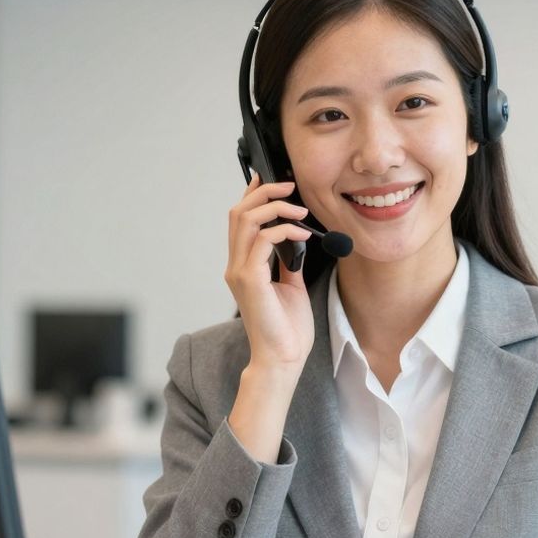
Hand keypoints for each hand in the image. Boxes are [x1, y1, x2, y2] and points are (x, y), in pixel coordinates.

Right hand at [224, 173, 315, 374]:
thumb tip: (296, 240)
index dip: (253, 194)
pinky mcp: (249, 280)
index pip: (241, 220)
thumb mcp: (291, 285)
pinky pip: (262, 241)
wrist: (284, 358)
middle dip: (263, 192)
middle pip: (238, 213)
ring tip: (298, 208)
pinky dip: (283, 230)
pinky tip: (301, 233)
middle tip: (290, 187)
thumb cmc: (287, 328)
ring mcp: (239, 272)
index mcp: (243, 265)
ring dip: (273, 207)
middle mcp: (236, 266)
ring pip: (245, 220)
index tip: (274, 179)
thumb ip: (287, 261)